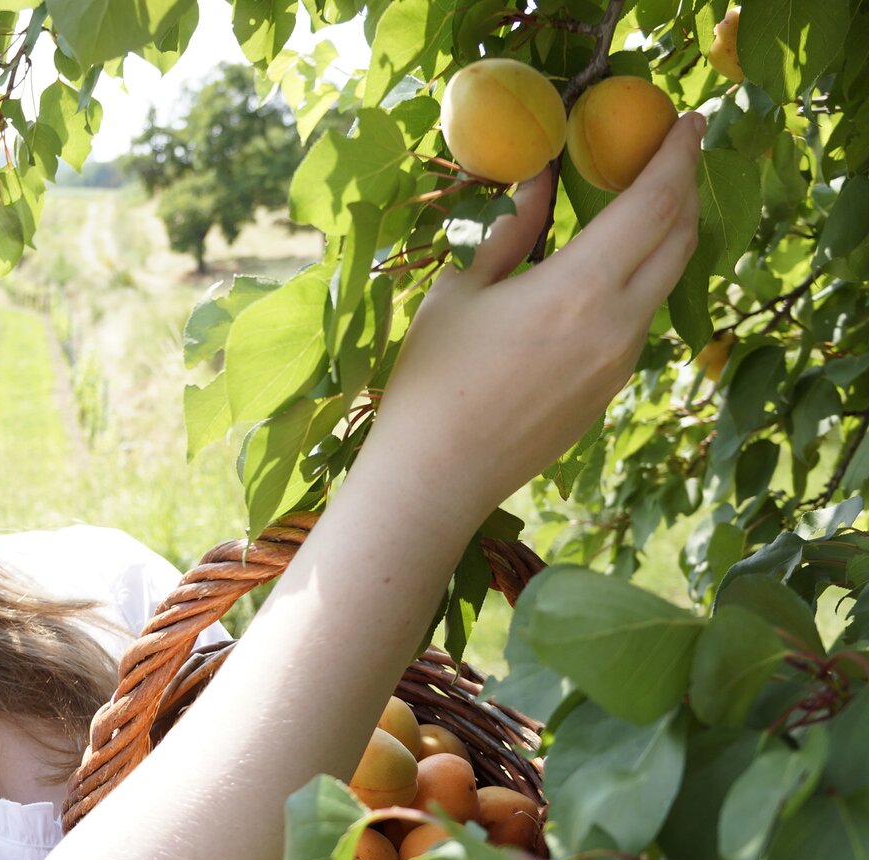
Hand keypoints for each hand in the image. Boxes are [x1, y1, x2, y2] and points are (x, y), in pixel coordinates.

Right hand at [368, 112, 703, 528]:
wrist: (438, 476)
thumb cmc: (433, 380)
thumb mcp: (461, 291)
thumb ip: (511, 232)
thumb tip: (540, 184)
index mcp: (577, 290)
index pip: (655, 204)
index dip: (678, 156)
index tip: (688, 122)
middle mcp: (617, 325)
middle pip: (680, 241)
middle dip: (684, 190)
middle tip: (668, 158)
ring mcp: (620, 364)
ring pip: (663, 285)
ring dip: (661, 240)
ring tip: (633, 213)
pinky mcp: (609, 393)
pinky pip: (638, 323)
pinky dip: (636, 283)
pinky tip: (602, 278)